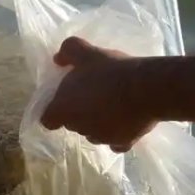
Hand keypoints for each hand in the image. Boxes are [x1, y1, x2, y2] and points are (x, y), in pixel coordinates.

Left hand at [39, 37, 155, 152]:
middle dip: (80, 113)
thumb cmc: (111, 72)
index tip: (68, 100)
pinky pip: (116, 143)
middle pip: (73, 124)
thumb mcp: (87, 53)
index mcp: (64, 110)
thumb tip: (58, 59)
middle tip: (96, 94)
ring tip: (115, 105)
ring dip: (100, 123)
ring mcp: (101, 138)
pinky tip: (127, 121)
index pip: (48, 120)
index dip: (56, 111)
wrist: (146, 89)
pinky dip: (119, 135)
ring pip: (94, 134)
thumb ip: (69, 51)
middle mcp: (79, 128)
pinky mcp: (122, 143)